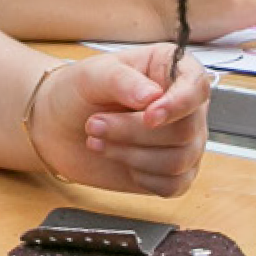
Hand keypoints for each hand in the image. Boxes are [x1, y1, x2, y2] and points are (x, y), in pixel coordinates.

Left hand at [29, 48, 209, 199]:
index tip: (149, 116)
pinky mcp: (174, 172)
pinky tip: (119, 160)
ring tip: (97, 141)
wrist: (59, 127)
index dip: (178, 105)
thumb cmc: (79, 92)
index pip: (197, 87)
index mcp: (172, 70)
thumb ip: (122, 81)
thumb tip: (152, 96)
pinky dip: (142, 177)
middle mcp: (184, 106)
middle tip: (94, 124)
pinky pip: (173, 184)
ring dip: (131, 155)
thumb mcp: (93, 75)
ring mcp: (183, 141)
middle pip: (185, 130)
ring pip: (179, 160)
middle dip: (134, 133)